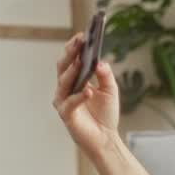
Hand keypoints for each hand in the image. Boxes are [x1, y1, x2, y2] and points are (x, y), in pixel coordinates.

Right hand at [52, 32, 120, 158]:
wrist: (105, 139)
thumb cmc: (105, 114)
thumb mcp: (110, 90)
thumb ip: (106, 75)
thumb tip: (100, 62)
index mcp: (75, 79)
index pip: (71, 59)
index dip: (75, 47)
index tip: (83, 35)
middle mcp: (66, 88)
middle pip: (64, 66)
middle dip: (71, 53)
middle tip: (79, 42)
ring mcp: (64, 101)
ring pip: (64, 82)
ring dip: (72, 71)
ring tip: (82, 62)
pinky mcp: (66, 115)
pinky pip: (71, 102)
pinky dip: (79, 96)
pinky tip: (88, 90)